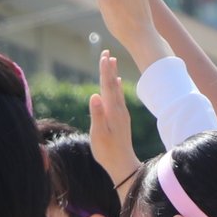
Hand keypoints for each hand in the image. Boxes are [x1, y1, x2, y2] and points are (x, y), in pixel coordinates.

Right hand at [87, 51, 138, 188]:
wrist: (122, 164)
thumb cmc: (107, 151)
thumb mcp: (98, 134)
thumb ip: (97, 114)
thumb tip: (94, 95)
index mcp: (112, 111)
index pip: (107, 86)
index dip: (104, 70)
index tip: (104, 56)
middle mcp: (118, 109)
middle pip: (112, 84)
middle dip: (109, 68)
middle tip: (107, 52)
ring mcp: (121, 113)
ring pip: (116, 89)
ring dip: (113, 75)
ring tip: (112, 62)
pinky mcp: (121, 118)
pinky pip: (118, 97)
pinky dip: (117, 87)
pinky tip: (117, 83)